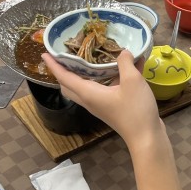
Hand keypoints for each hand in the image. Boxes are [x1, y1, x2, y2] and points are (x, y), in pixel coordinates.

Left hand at [42, 50, 162, 147]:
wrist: (146, 137)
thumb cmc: (135, 109)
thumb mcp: (132, 81)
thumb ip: (126, 63)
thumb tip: (123, 52)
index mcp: (88, 93)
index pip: (64, 77)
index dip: (54, 65)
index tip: (44, 53)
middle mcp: (89, 100)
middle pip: (69, 85)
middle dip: (63, 71)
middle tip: (65, 56)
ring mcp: (100, 105)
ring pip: (83, 88)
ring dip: (81, 75)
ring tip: (88, 59)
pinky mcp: (111, 108)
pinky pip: (100, 90)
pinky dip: (103, 78)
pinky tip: (121, 68)